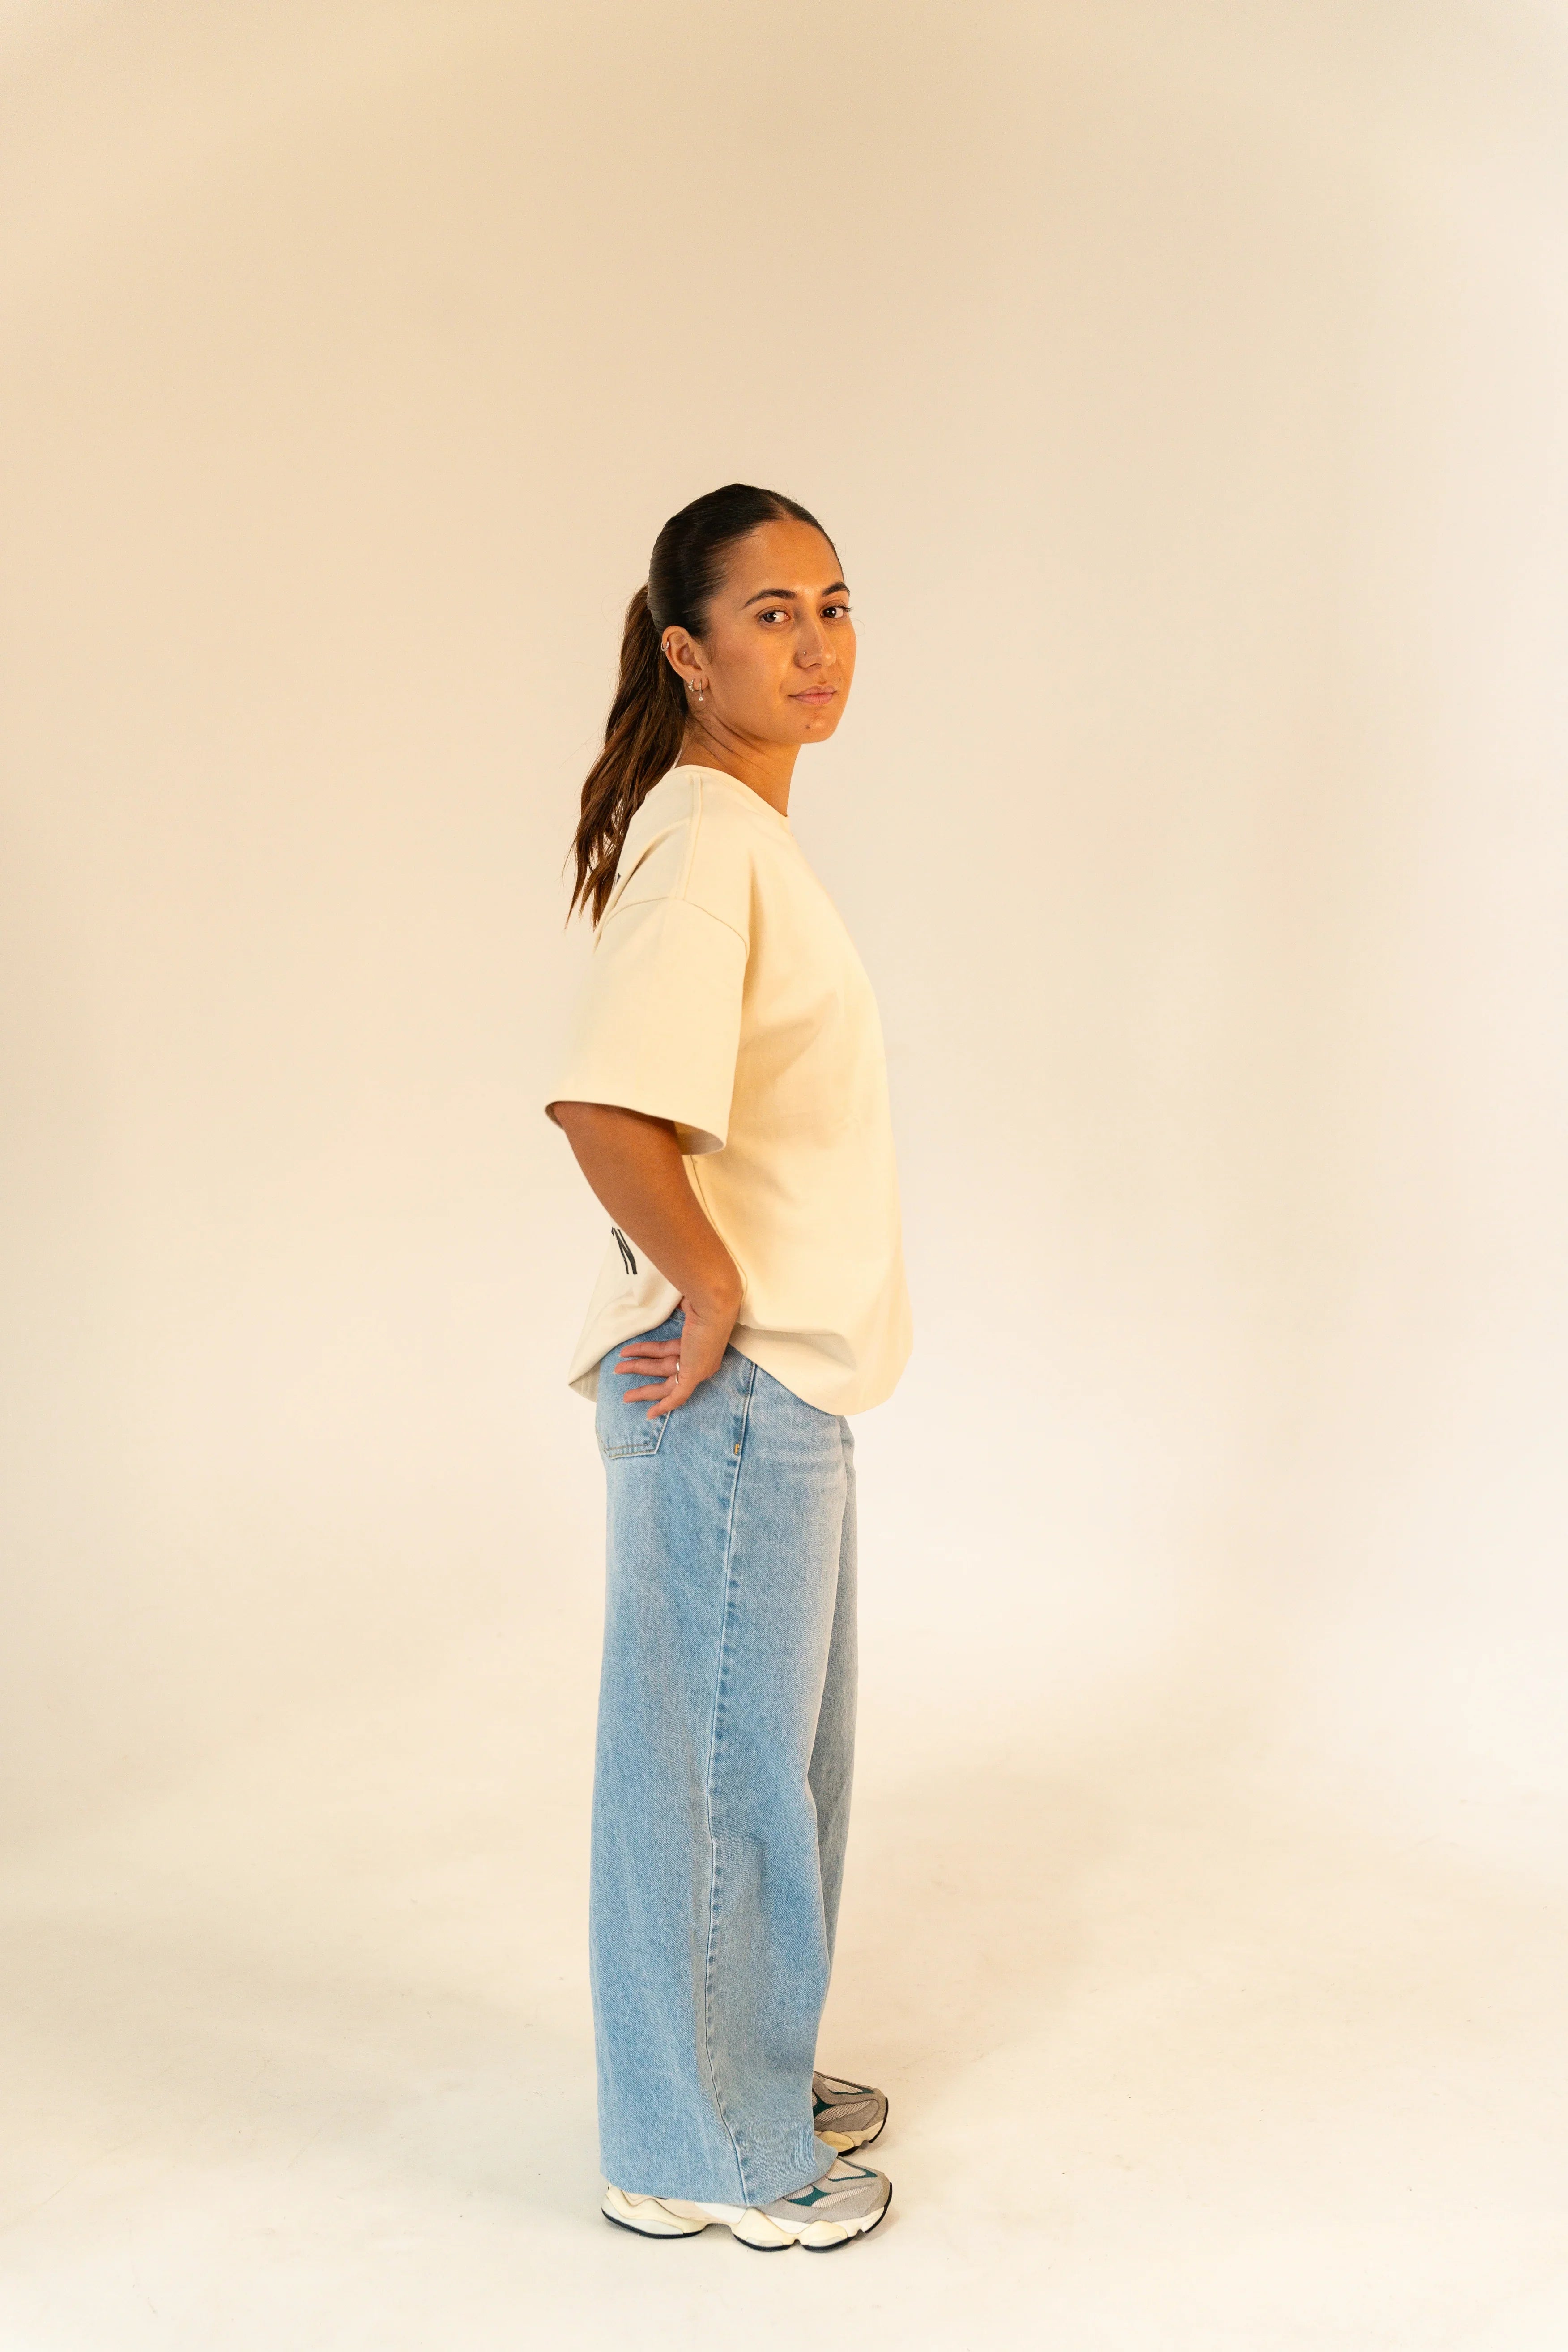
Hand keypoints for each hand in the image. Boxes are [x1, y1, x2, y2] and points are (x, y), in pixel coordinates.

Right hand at [615, 1290, 738, 1418]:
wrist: (714, 1304)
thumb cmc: (703, 1298)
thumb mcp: (686, 1303)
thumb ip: (678, 1306)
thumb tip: (674, 1300)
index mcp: (698, 1342)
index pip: (668, 1352)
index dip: (649, 1353)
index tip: (633, 1354)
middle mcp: (700, 1359)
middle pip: (663, 1368)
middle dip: (639, 1369)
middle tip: (619, 1370)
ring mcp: (698, 1369)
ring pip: (663, 1381)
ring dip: (639, 1377)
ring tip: (616, 1372)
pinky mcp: (694, 1375)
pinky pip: (677, 1396)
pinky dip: (663, 1406)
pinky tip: (649, 1414)